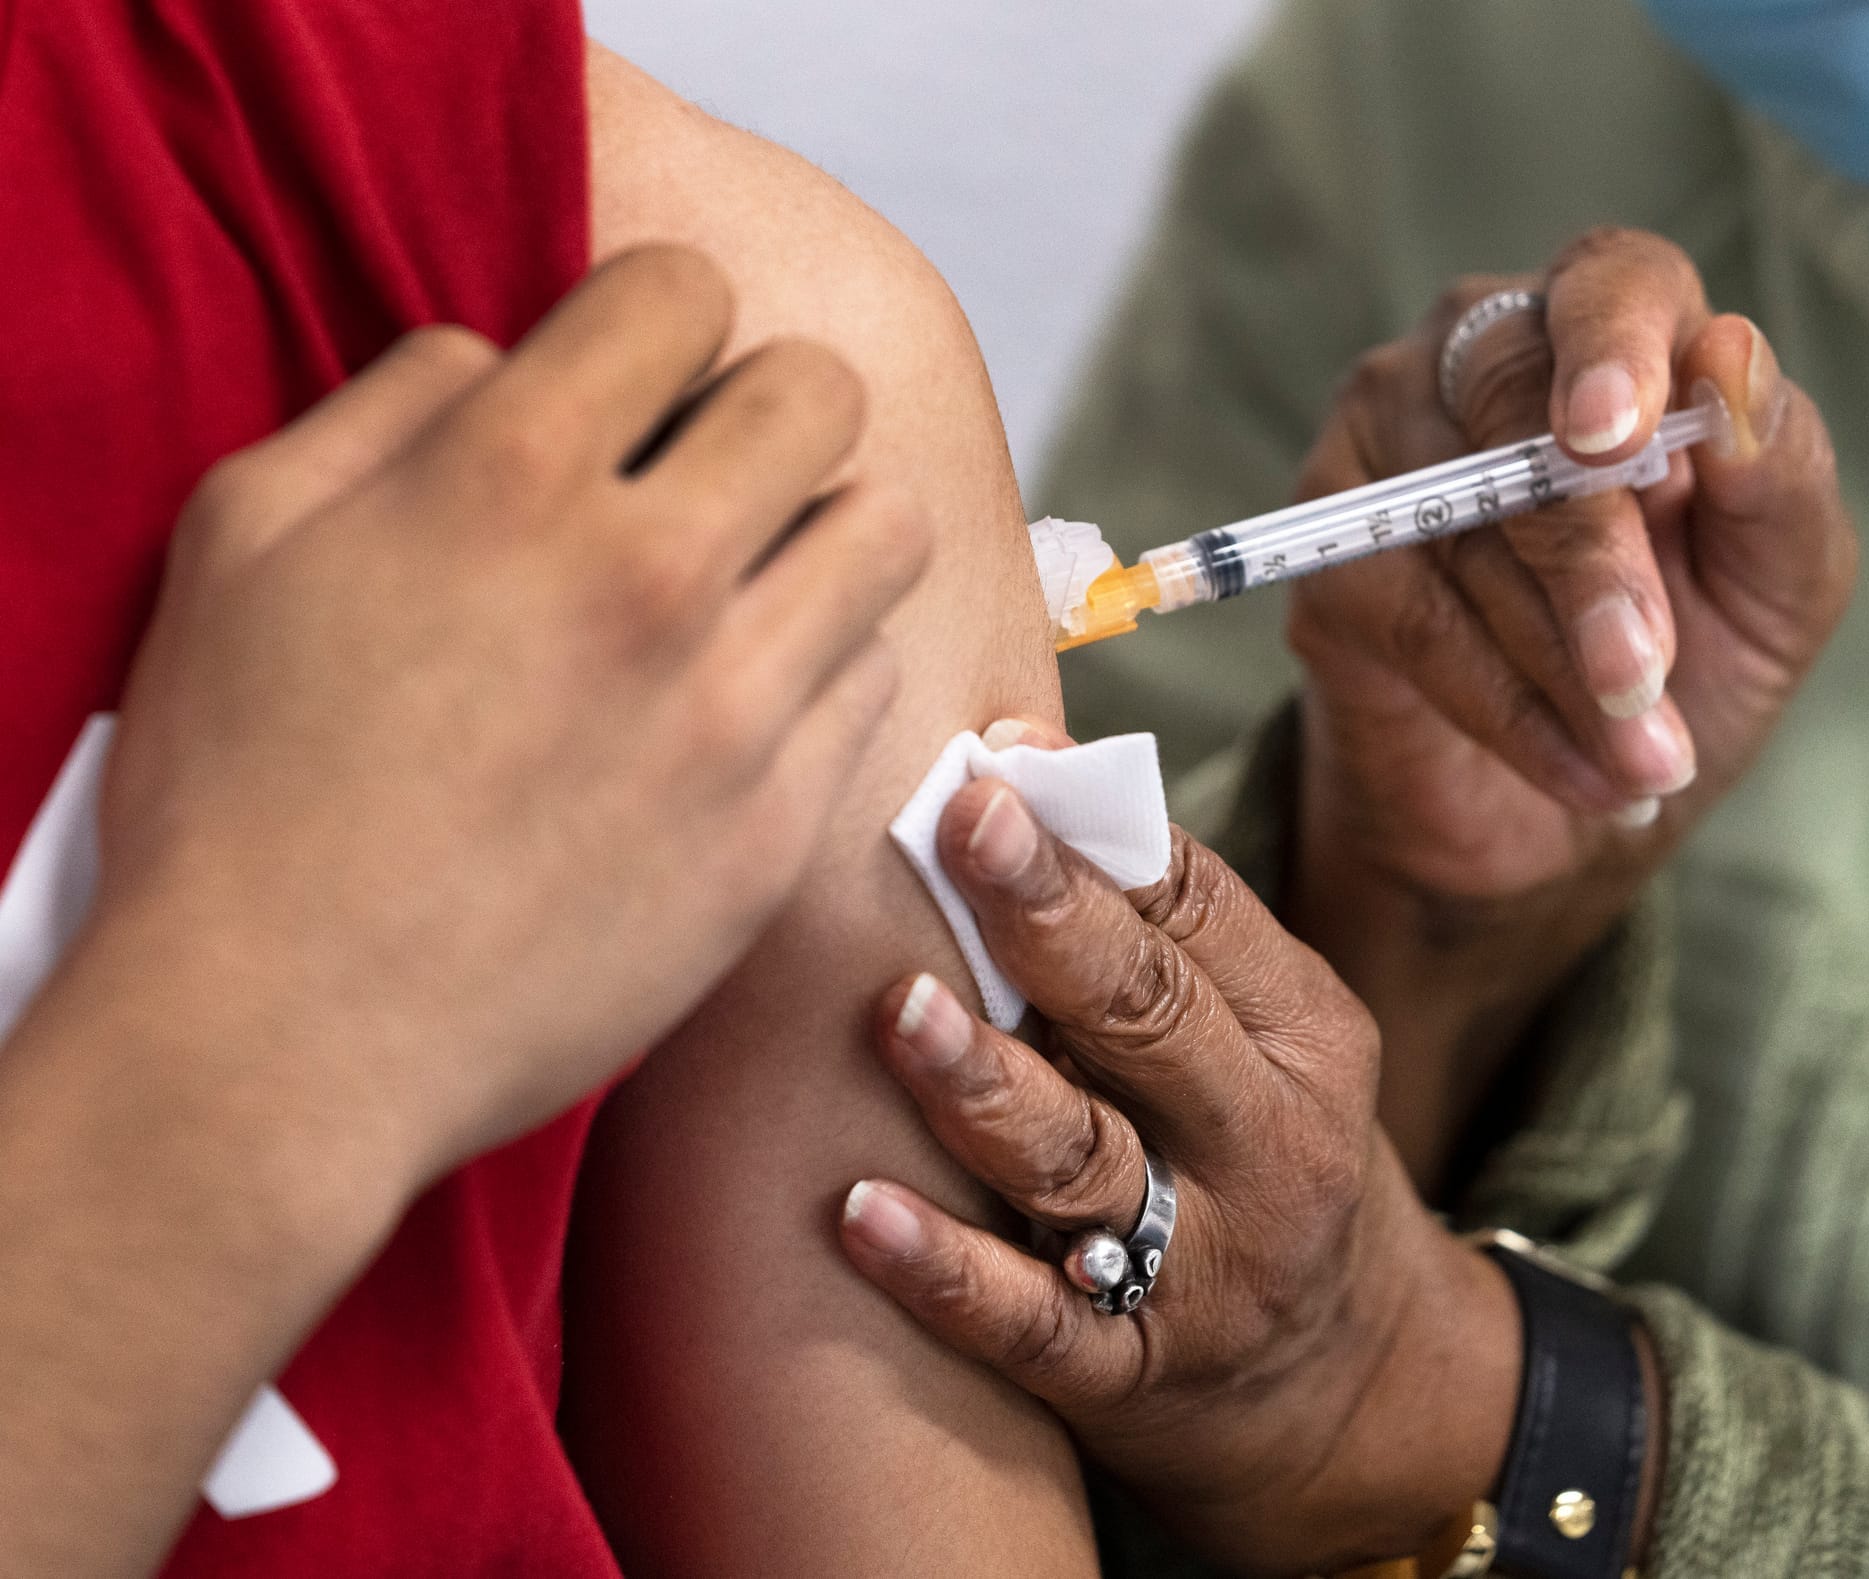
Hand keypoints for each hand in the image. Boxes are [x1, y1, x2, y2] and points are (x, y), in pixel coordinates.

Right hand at [92, 245, 929, 1186]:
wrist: (286, 1037)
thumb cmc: (239, 787)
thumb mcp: (246, 538)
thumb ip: (390, 409)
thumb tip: (506, 362)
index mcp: (510, 476)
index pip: (684, 291)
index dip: (656, 316)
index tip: (630, 378)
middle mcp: (651, 575)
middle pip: (821, 393)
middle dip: (766, 405)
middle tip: (708, 468)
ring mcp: (733, 709)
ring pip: (887, 533)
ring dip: (825, 530)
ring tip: (754, 579)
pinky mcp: (776, 829)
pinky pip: (877, 685)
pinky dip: (825, 669)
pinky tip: (745, 705)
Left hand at [839, 752, 1522, 1573]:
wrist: (1355, 1392)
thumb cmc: (1269, 1161)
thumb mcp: (1271, 1044)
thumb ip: (1170, 939)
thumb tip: (1017, 780)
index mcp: (1305, 1036)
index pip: (1204, 912)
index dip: (1095, 832)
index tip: (998, 758)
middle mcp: (1268, 1146)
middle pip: (1151, 1017)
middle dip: (1049, 917)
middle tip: (959, 825)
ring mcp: (1202, 1268)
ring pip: (1084, 1164)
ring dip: (985, 1085)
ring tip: (899, 1012)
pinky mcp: (1133, 1375)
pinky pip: (1031, 1322)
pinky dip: (945, 1271)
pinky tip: (858, 1214)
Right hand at [1282, 231, 1854, 1180]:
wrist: (1539, 840)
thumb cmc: (1664, 701)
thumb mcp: (1768, 605)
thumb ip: (1769, 484)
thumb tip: (1724, 383)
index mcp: (1598, 362)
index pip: (1610, 282)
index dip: (1622, 342)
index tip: (1639, 438)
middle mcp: (1468, 383)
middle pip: (1507, 382)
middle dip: (1585, 532)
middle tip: (1643, 658)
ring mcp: (1372, 466)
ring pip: (1437, 508)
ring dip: (1548, 643)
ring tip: (1636, 756)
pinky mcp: (1314, 571)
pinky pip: (1382, 609)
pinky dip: (1482, 697)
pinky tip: (1566, 768)